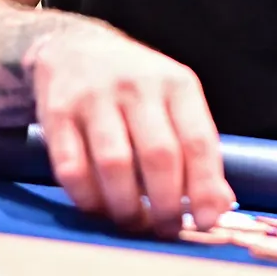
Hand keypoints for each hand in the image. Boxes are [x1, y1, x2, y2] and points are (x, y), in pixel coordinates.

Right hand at [29, 22, 234, 237]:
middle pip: (158, 155)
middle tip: (166, 229)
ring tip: (134, 223)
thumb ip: (196, 149)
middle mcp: (137, 86)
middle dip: (166, 204)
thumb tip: (219, 206)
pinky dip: (88, 198)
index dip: (205, 186)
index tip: (206, 222)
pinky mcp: (57, 112)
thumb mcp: (175, 102)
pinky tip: (99, 207)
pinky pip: (71, 168)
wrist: (73, 46)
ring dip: (127, 207)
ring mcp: (94, 97)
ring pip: (114, 164)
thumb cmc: (137, 86)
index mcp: (177, 84)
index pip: (198, 140)